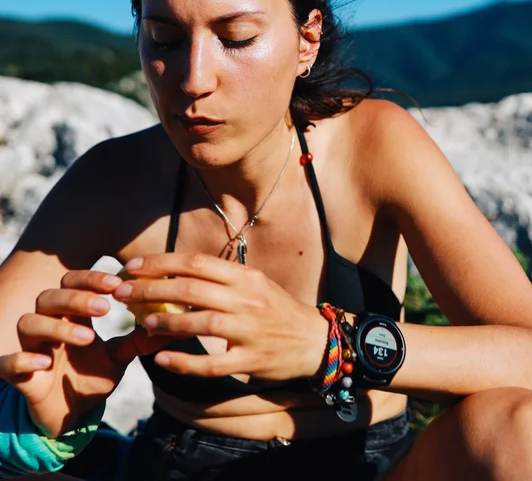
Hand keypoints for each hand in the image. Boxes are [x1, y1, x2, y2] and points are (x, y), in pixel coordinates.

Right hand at [0, 270, 171, 436]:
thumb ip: (139, 340)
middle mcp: (47, 325)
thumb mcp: (119, 357)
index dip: (92, 278)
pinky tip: (44, 363)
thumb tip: (173, 323)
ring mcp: (30, 349)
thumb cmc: (91, 377)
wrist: (69, 415)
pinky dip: (22, 359)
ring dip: (58, 327)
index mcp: (71, 315)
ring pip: (29, 322)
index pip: (73, 282)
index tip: (117, 283)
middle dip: (77, 297)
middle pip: (50, 296)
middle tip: (106, 306)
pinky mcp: (17, 377)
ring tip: (89, 337)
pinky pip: (7, 363)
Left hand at [114, 253, 329, 382]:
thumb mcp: (255, 285)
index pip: (196, 263)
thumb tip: (176, 275)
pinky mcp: (250, 360)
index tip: (132, 267)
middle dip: (150, 289)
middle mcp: (247, 299)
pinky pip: (211, 364)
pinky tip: (162, 360)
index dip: (160, 263)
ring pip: (199, 322)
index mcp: (246, 277)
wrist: (314, 340)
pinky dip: (184, 362)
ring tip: (141, 323)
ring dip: (165, 322)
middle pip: (191, 289)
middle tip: (122, 293)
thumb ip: (221, 280)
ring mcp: (249, 330)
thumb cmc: (277, 310)